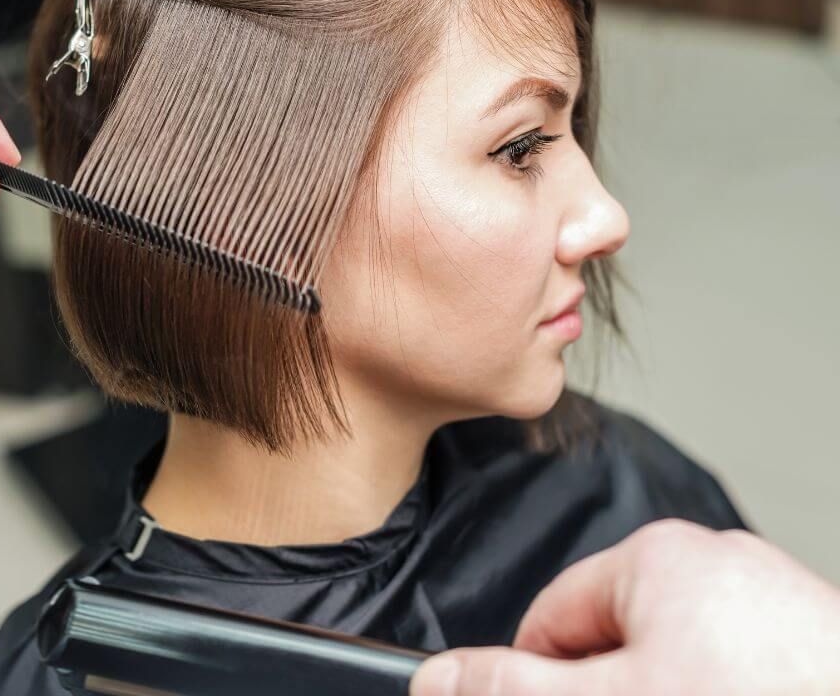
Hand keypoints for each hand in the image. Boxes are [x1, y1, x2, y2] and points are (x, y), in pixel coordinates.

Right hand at [411, 520, 839, 695]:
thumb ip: (511, 688)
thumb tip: (436, 677)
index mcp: (659, 555)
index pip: (551, 618)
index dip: (540, 683)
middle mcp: (722, 563)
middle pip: (616, 644)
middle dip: (610, 691)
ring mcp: (777, 606)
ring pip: (680, 666)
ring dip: (669, 695)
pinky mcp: (814, 647)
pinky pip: (735, 673)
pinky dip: (722, 695)